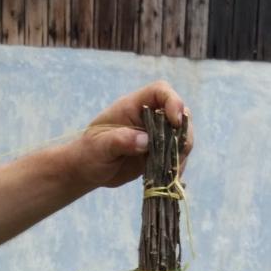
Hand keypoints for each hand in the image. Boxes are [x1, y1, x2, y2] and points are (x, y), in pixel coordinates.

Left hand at [70, 81, 193, 189]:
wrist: (86, 171)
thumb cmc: (88, 153)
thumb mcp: (99, 146)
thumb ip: (120, 140)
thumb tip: (145, 141)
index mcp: (133, 107)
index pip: (160, 92)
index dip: (172, 102)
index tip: (174, 122)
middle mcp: (148, 118)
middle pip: (179, 114)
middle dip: (183, 132)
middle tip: (178, 152)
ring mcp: (155, 136)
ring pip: (181, 136)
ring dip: (182, 152)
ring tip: (173, 169)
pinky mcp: (158, 154)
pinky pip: (176, 156)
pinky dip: (177, 167)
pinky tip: (170, 179)